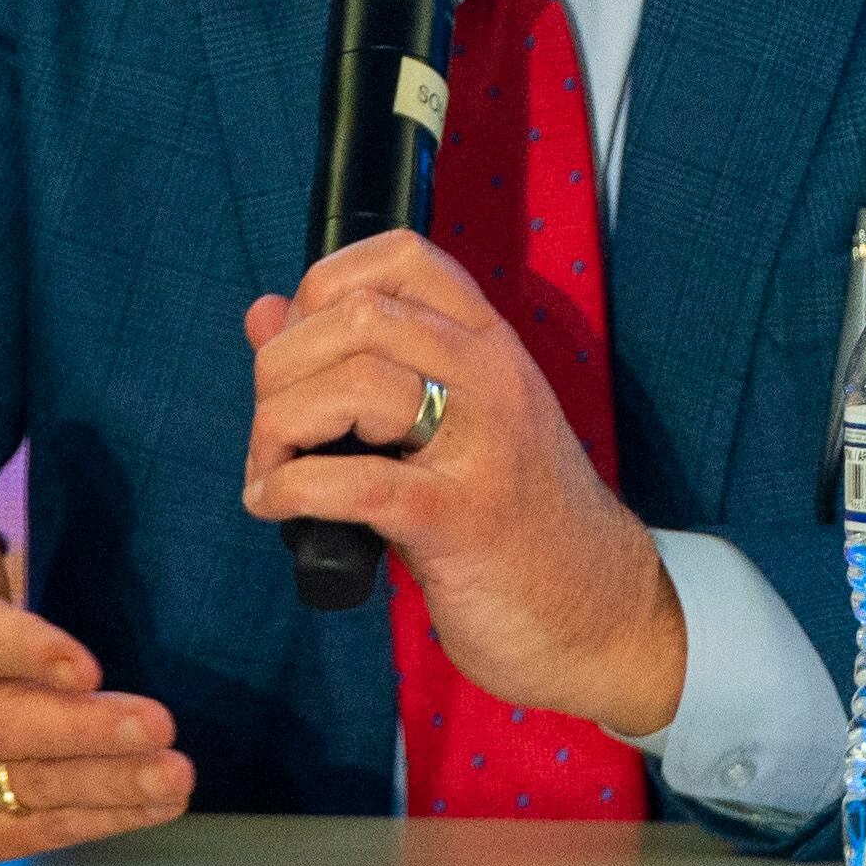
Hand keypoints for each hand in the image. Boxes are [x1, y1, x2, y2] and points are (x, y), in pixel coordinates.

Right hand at [0, 365, 193, 857]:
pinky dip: (94, 820)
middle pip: (8, 730)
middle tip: (158, 723)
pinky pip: (32, 830)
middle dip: (85, 732)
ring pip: (28, 789)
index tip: (84, 660)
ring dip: (106, 784)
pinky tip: (151, 799)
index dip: (30, 654)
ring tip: (174, 772)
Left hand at [241, 231, 685, 736]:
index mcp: (486, 342)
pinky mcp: (459, 520)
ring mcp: (479, 444)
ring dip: (278, 428)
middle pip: (355, 316)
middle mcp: (488, 375)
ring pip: (352, 385)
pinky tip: (275, 503)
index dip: (324, 284)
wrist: (601, 610)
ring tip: (271, 470)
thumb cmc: (516, 516)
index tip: (299, 343)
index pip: (400, 255)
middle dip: (282, 368)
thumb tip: (264, 313)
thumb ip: (359, 361)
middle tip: (272, 426)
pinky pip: (354, 481)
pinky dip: (290, 488)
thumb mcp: (450, 420)